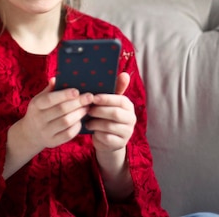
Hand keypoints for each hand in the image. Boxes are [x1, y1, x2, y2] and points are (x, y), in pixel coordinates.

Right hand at [19, 77, 93, 150]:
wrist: (30, 134)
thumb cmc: (39, 111)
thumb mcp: (39, 99)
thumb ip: (49, 90)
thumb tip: (56, 78)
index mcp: (36, 105)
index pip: (50, 99)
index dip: (64, 95)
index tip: (77, 91)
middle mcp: (39, 119)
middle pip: (61, 110)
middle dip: (77, 103)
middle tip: (89, 98)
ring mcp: (45, 132)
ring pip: (66, 122)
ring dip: (79, 114)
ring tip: (87, 107)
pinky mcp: (52, 142)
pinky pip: (68, 134)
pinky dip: (77, 126)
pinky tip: (81, 120)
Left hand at [87, 72, 135, 198]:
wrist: (107, 139)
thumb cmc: (105, 115)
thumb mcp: (108, 102)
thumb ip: (114, 88)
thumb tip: (124, 74)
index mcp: (128, 105)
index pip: (120, 100)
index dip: (106, 98)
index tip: (93, 97)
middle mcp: (131, 118)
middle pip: (115, 113)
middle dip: (99, 111)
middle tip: (87, 109)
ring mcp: (127, 132)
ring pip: (109, 126)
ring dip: (95, 122)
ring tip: (87, 120)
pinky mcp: (119, 144)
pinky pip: (107, 138)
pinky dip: (97, 133)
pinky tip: (91, 130)